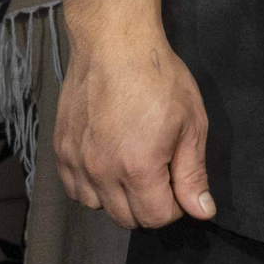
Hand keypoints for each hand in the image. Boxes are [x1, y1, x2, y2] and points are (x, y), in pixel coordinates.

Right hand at [56, 23, 213, 227]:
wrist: (113, 44)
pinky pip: (74, 189)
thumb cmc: (159, 79)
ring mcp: (76, 161)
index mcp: (138, 168)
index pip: (157, 218)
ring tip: (134, 168)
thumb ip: (193, 174)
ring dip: (119, 198)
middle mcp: (101, 171)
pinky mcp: (60, 150)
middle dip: (150, 206)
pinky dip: (92, 187)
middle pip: (127, 218)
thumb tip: (202, 212)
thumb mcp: (191, 124)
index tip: (180, 184)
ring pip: (97, 206)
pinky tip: (108, 164)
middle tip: (161, 175)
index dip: (176, 207)